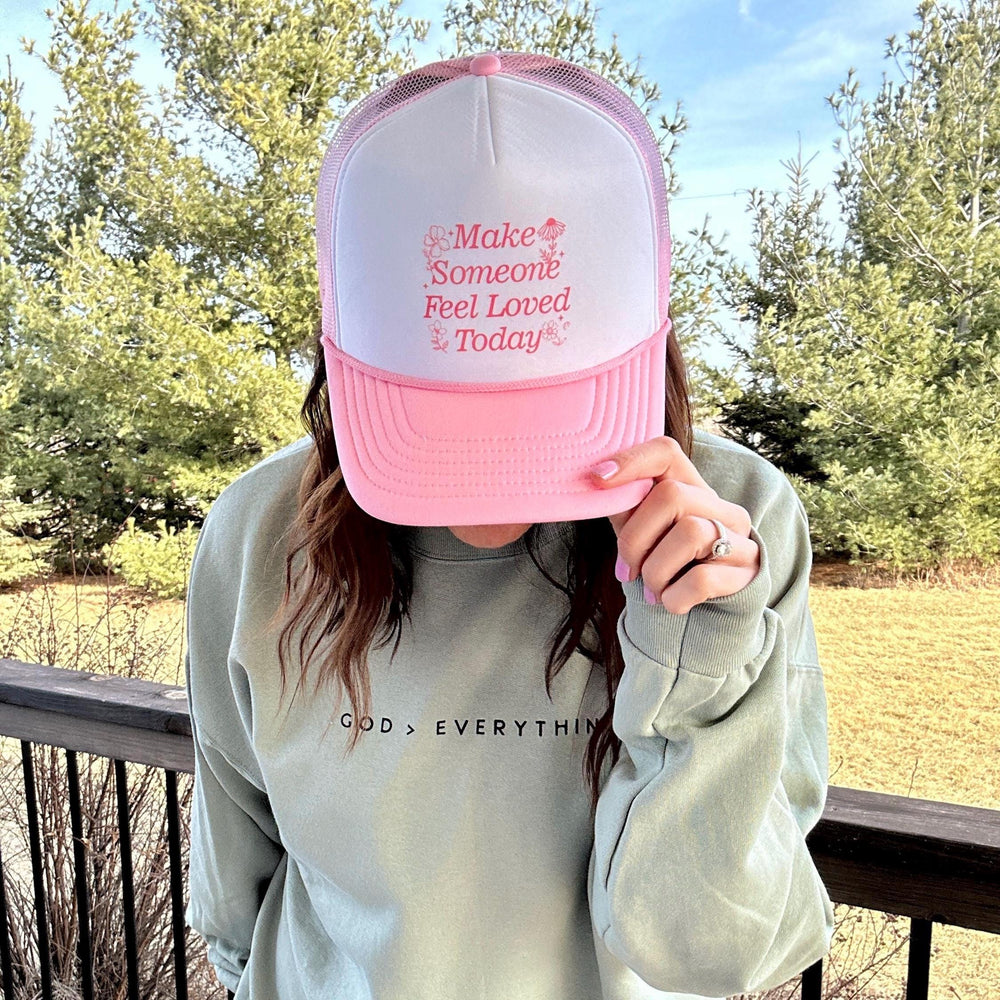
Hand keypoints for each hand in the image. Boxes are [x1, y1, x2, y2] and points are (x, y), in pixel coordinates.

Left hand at [589, 436, 760, 614]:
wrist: (710, 611)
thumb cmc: (667, 564)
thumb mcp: (643, 532)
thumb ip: (625, 508)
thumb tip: (596, 486)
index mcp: (691, 488)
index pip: (665, 452)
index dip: (631, 460)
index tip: (598, 479)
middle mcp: (721, 506)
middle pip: (671, 496)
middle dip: (636, 539)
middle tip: (627, 569)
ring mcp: (740, 537)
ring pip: (690, 533)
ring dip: (655, 571)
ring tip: (652, 589)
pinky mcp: (747, 573)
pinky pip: (702, 579)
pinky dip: (674, 597)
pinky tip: (670, 602)